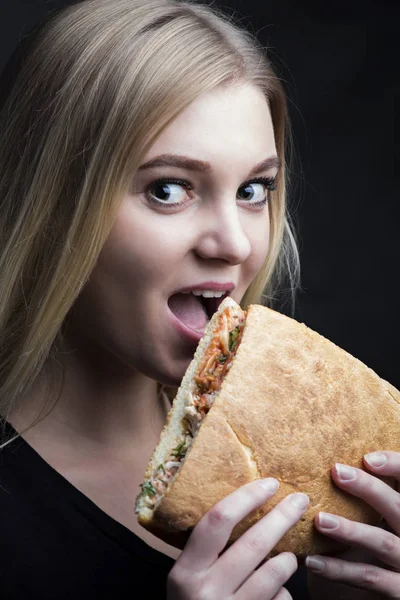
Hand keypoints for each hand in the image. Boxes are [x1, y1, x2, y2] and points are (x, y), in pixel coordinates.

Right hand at [167, 478, 308, 599]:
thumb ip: (208, 551)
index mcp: (185, 572)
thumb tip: (248, 504)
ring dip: (288, 559)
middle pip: (254, 542)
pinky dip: (283, 594)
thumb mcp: (189, 579)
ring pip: (275, 572)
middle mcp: (205, 592)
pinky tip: (276, 596)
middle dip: (283, 516)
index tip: (269, 482)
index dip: (247, 498)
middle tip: (301, 498)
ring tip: (290, 555)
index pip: (218, 521)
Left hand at [305, 451, 399, 597]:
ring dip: (350, 529)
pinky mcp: (398, 591)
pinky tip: (313, 561)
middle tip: (337, 471)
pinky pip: (369, 577)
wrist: (388, 590)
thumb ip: (373, 498)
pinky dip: (340, 570)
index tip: (367, 458)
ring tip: (320, 519)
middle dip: (369, 488)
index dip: (395, 466)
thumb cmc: (381, 549)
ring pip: (383, 542)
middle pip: (398, 507)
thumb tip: (335, 466)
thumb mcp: (386, 519)